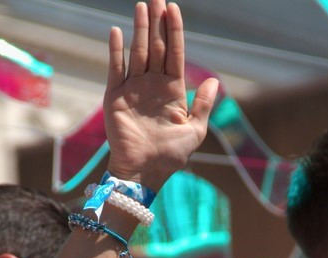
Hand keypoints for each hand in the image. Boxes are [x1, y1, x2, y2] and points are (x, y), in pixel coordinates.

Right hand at [103, 0, 217, 192]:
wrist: (145, 172)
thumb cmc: (171, 156)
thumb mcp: (195, 131)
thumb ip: (202, 105)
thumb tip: (212, 81)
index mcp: (172, 90)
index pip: (174, 53)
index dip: (174, 31)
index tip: (174, 8)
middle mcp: (152, 85)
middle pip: (156, 47)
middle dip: (157, 23)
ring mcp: (133, 88)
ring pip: (138, 52)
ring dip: (140, 29)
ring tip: (142, 6)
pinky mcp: (115, 97)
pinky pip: (116, 69)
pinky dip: (116, 51)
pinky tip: (118, 32)